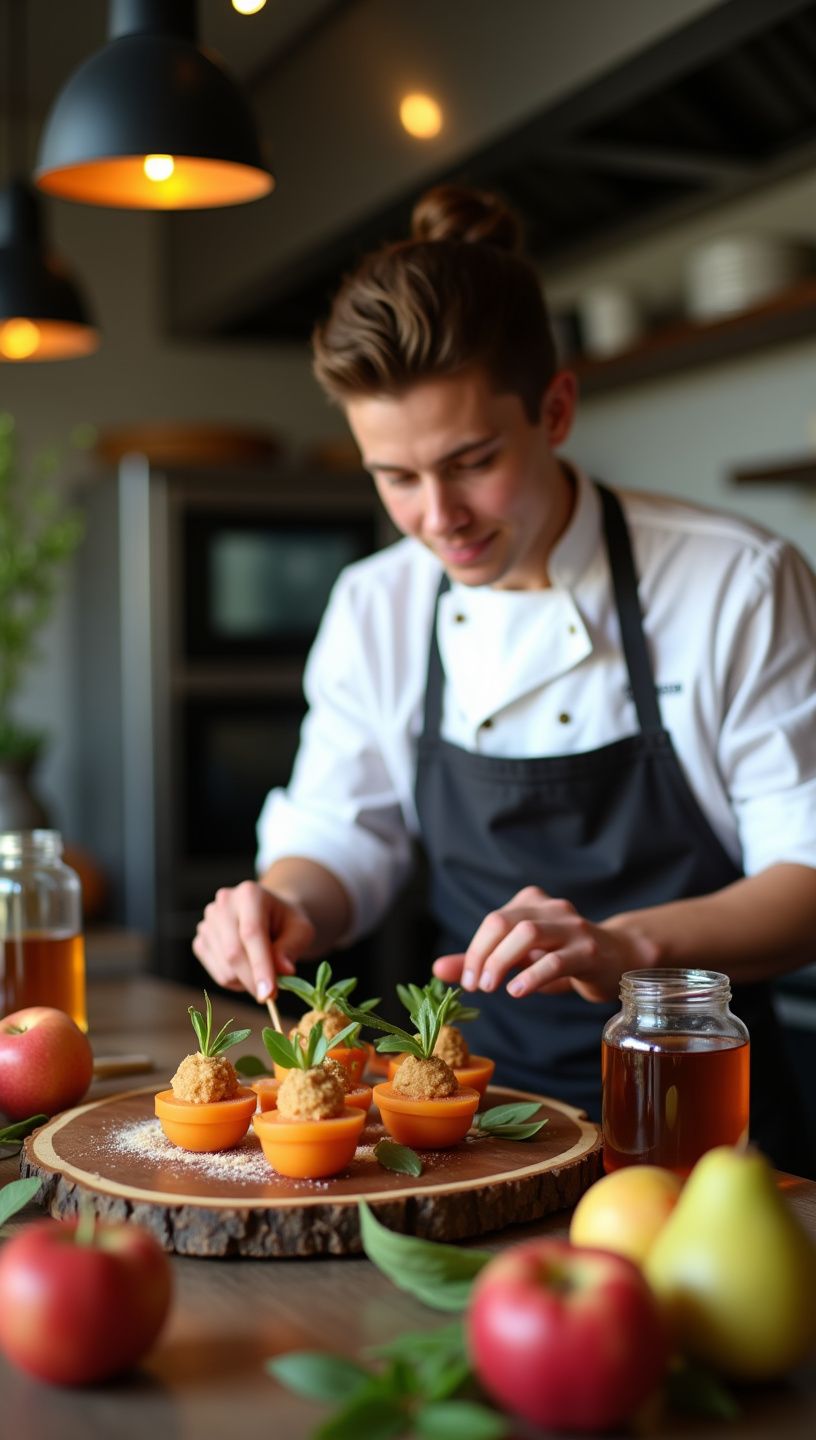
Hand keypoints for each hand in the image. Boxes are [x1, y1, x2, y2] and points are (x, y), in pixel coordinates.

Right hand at [192, 881, 315, 1001]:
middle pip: (234, 952)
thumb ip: (291, 949)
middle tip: (273, 995)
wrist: (270, 916)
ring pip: (225, 968)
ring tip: (264, 968)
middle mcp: (223, 904)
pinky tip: (247, 967)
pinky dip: (236, 980)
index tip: (270, 994)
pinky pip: (217, 973)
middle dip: (254, 980)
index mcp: (249, 894)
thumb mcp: (301, 931)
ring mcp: (208, 922)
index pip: (251, 933)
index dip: (260, 966)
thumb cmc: (288, 923)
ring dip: (247, 981)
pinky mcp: (201, 940)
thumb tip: (283, 971)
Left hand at [432, 885, 659, 1003]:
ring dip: (503, 961)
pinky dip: (532, 975)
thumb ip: (479, 961)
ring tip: (492, 988)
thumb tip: (436, 970)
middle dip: (483, 954)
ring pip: (529, 933)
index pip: (493, 920)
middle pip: (505, 922)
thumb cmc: (563, 958)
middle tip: (476, 986)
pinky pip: (557, 959)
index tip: (465, 981)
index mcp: (530, 902)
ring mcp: (573, 927)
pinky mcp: (589, 950)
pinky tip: (517, 991)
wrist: (618, 958)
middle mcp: (551, 908)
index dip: (473, 951)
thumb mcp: (520, 958)